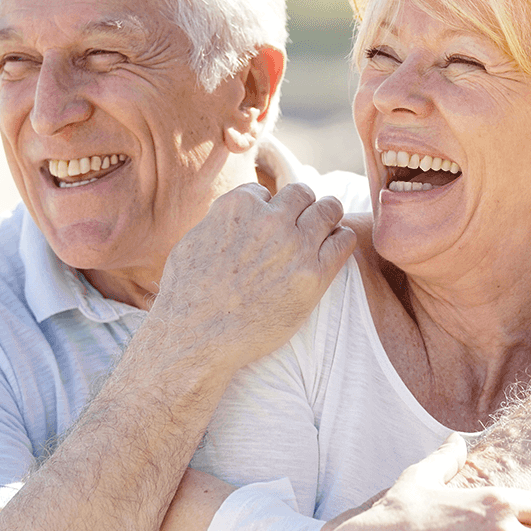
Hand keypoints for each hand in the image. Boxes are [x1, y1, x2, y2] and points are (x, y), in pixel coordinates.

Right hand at [149, 183, 355, 371]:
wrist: (197, 338)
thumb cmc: (188, 295)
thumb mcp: (192, 241)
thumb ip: (218, 221)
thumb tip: (228, 216)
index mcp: (238, 206)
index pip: (265, 192)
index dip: (266, 209)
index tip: (266, 228)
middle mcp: (270, 219)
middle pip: (302, 194)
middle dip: (301, 207)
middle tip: (300, 227)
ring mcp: (294, 246)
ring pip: (330, 209)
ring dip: (328, 218)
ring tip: (324, 233)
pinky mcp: (314, 275)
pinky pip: (343, 241)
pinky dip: (341, 240)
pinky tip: (333, 250)